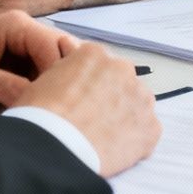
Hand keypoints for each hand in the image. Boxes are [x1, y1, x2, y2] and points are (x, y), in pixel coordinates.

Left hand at [0, 9, 79, 108]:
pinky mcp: (13, 70)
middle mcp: (24, 35)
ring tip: (45, 115)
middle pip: (63, 59)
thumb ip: (6, 86)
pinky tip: (35, 112)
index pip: (57, 50)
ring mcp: (20, 53)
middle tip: (54, 112)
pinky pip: (37, 82)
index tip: (54, 106)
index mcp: (16, 25)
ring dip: (51, 92)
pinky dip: (39, 96)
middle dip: (62, 84)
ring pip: (53, 72)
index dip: (60, 78)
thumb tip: (40, 103)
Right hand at [13, 40, 160, 176]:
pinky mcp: (151, 127)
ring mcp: (141, 98)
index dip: (89, 84)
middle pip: (121, 82)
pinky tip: (113, 150)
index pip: (98, 64)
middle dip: (109, 98)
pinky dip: (134, 141)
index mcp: (96, 54)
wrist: (54, 150)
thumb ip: (65, 59)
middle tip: (89, 120)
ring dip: (124, 117)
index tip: (80, 99)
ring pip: (136, 105)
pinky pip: (146, 132)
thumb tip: (67, 43)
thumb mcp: (44, 78)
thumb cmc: (41, 116)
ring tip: (101, 137)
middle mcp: (124, 70)